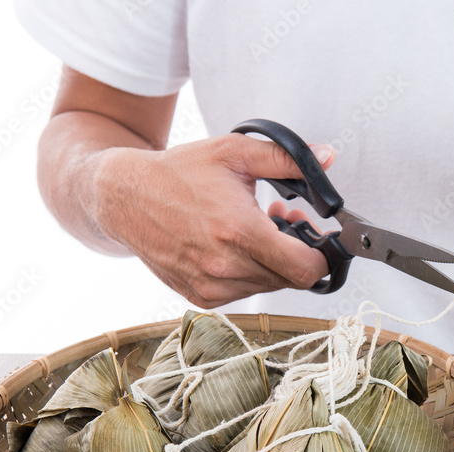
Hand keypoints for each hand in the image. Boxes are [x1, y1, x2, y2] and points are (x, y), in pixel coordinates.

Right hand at [88, 133, 334, 307]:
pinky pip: (245, 291)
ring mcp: (211, 286)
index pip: (306, 269)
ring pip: (269, 286)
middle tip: (286, 221)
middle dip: (299, 252)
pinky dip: (250, 272)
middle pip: (292, 279)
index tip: (322, 238)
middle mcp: (225, 266)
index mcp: (238, 231)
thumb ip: (286, 158)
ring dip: (274, 262)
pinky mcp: (200, 296)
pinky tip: (237, 245)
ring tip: (258, 228)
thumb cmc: (178, 174)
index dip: (323, 256)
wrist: (125, 198)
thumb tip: (328, 156)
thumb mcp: (234, 152)